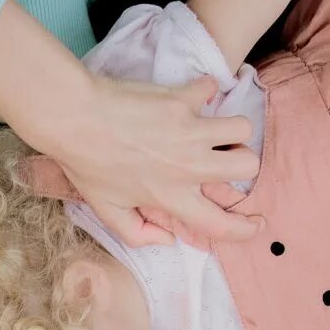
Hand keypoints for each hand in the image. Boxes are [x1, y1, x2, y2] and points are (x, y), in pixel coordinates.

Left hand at [27, 74, 259, 247]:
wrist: (76, 118)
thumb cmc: (87, 165)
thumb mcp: (107, 211)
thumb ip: (138, 234)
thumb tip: (166, 240)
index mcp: (172, 196)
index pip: (219, 223)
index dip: (243, 228)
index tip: (253, 224)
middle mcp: (189, 165)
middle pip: (248, 165)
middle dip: (244, 165)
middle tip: (225, 160)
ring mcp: (190, 129)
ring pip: (241, 127)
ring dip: (231, 129)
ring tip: (213, 130)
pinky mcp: (182, 98)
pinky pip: (210, 89)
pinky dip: (204, 92)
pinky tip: (190, 99)